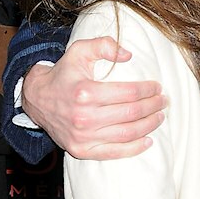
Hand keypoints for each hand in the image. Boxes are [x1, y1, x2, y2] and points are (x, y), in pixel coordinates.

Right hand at [22, 36, 166, 159]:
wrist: (36, 99)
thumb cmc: (63, 74)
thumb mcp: (79, 51)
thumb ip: (103, 45)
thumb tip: (128, 55)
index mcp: (85, 92)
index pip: (129, 93)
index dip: (148, 90)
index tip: (157, 87)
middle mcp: (84, 117)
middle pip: (131, 114)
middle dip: (152, 107)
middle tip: (163, 102)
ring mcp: (82, 137)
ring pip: (126, 133)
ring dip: (148, 126)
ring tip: (159, 117)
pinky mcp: (81, 151)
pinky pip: (114, 153)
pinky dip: (134, 148)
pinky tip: (148, 140)